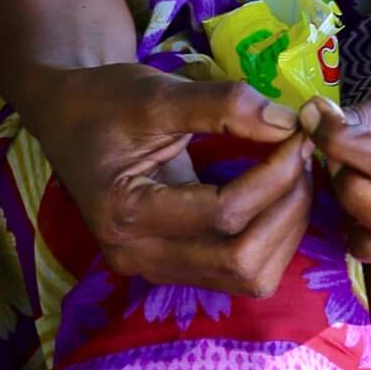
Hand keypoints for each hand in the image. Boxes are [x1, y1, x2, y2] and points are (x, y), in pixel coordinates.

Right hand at [32, 61, 312, 297]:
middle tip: (303, 158)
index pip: (222, 214)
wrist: (67, 115)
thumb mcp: (157, 91)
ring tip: (295, 177)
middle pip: (239, 260)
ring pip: (245, 278)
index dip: (272, 177)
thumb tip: (290, 123)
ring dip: (284, 230)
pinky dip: (269, 240)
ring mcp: (152, 268)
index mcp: (124, 213)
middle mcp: (136, 256)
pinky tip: (277, 199)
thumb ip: (223, 105)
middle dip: (286, 209)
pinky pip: (235, 273)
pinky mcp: (170, 266)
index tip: (297, 136)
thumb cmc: (103, 99)